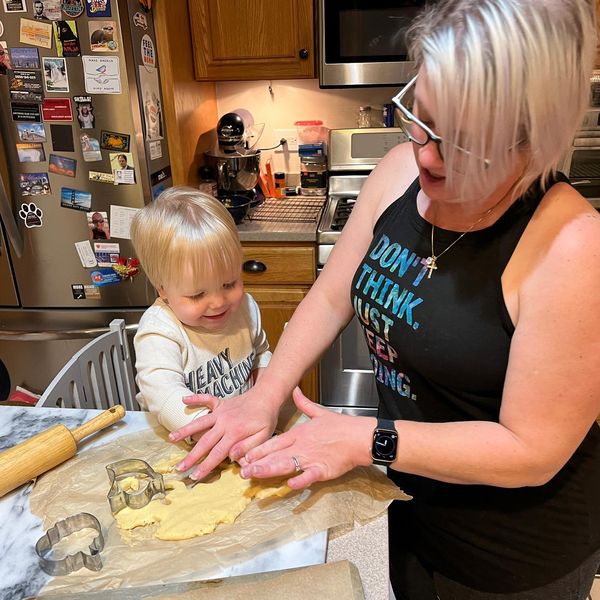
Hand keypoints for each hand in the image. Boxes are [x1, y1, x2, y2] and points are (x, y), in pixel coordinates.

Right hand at [168, 387, 279, 479]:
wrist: (267, 396)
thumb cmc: (266, 418)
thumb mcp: (264, 436)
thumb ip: (249, 446)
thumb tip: (233, 457)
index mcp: (235, 433)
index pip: (217, 453)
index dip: (205, 466)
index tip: (194, 476)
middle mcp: (224, 422)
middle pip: (204, 442)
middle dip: (191, 456)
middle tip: (178, 468)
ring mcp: (220, 412)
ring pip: (199, 422)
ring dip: (185, 430)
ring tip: (171, 438)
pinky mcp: (220, 404)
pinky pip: (206, 400)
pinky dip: (195, 399)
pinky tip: (183, 399)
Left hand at [240, 387, 374, 488]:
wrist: (359, 436)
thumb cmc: (340, 426)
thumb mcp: (319, 412)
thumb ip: (303, 403)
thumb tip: (295, 390)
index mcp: (299, 434)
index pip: (275, 442)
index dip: (259, 449)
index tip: (244, 456)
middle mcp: (302, 446)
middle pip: (276, 455)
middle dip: (258, 463)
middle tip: (241, 471)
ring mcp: (311, 459)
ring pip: (286, 465)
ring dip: (270, 470)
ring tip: (255, 475)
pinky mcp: (323, 470)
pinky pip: (309, 476)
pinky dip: (299, 480)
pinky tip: (289, 484)